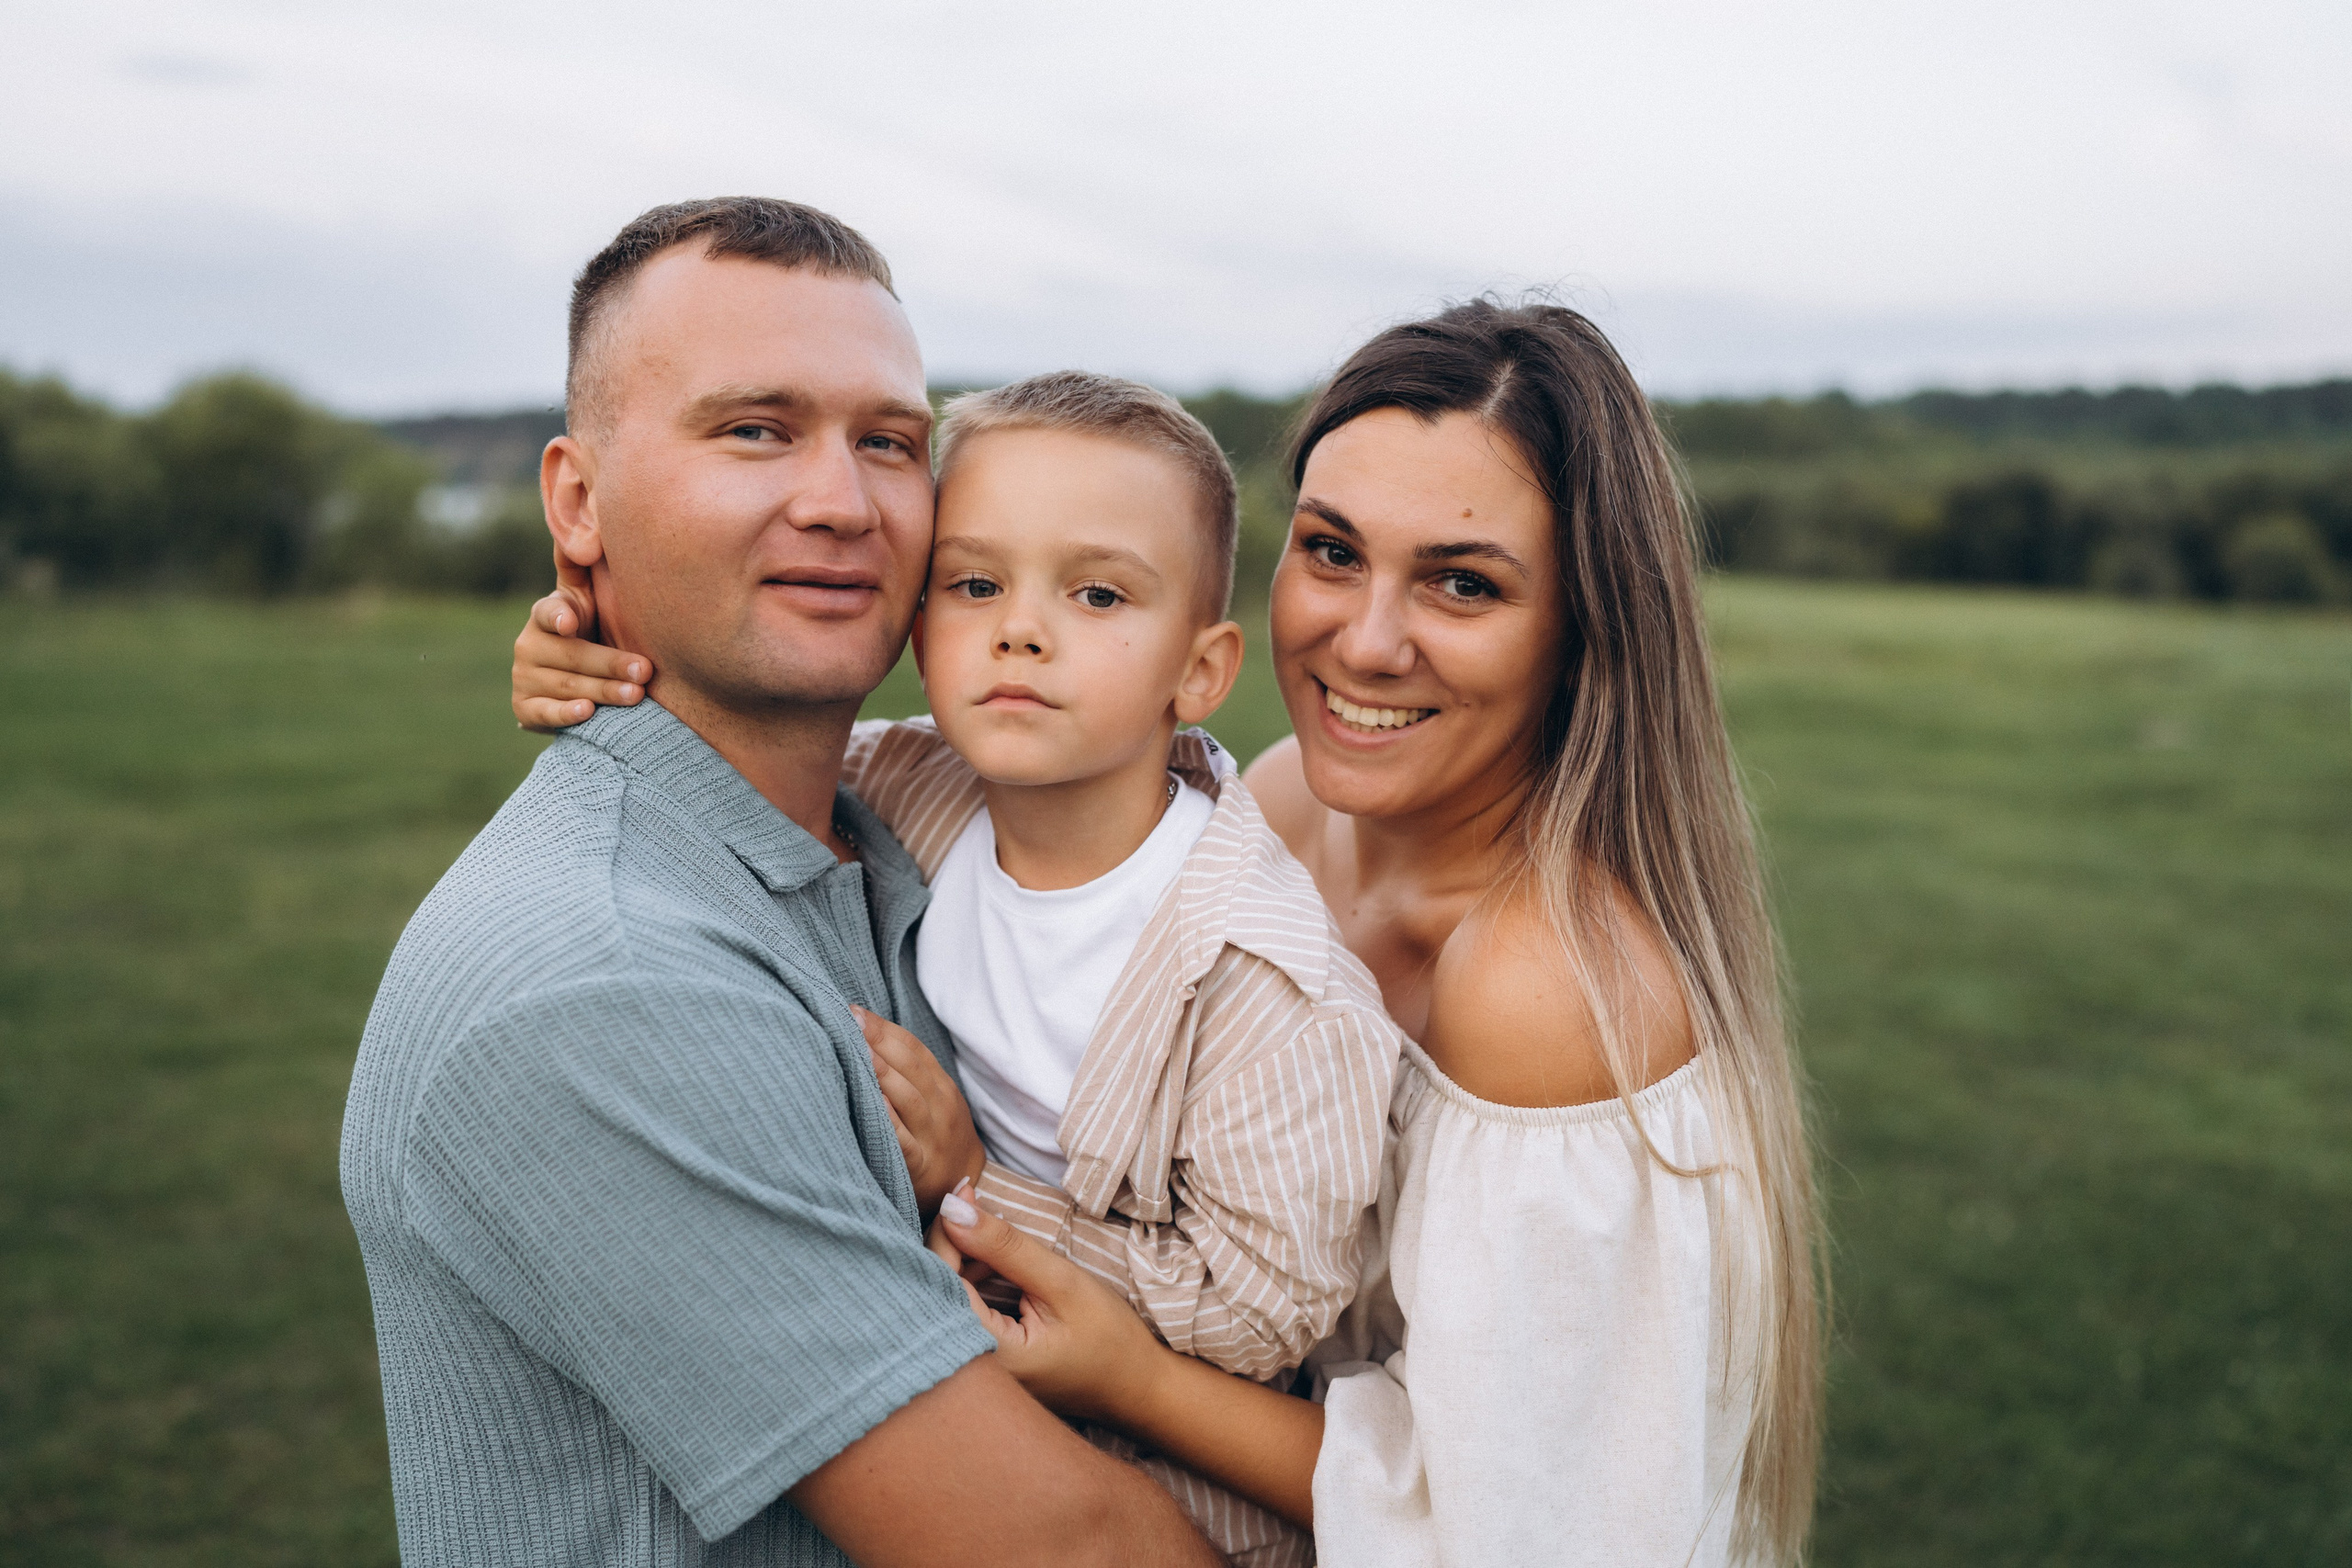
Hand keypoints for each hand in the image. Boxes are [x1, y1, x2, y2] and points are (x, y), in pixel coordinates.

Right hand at [511, 550, 653, 730]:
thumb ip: (583, 564)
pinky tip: (586, 712)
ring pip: (566, 686)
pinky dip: (565, 714)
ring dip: (602, 691)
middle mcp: (529, 644)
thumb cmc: (595, 627)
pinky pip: (544, 713)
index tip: (571, 622)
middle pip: (572, 655)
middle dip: (610, 663)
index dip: (559, 616)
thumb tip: (586, 500)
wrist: (582, 680)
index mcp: (547, 613)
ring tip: (636, 695)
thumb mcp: (590, 596)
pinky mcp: (525, 709)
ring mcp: (525, 677)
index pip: (549, 611)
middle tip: (646, 670)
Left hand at [856, 1006, 984, 1219]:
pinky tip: (871, 1104)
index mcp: (942, 1086)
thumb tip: (865, 1035)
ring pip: (907, 1098)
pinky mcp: (921, 1165)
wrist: (962, 1182)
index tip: (854, 1011)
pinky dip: (888, 1121)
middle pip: (910, 1067)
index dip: (884, 1028)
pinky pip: (903, 1141)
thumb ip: (908, 1072)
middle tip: (848, 1021)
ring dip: (881, 1072)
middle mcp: (940, 1106)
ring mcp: (932, 1136)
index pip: (913, 1048)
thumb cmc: (937, 1133)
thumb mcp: (934, 1098)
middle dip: (878, 1041)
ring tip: (855, 1051)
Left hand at [935, 1183, 1168, 1427]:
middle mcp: (966, 1372)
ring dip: (963, 1266)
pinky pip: (960, 1319)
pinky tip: (996, 1272)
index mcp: (986, 1356)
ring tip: (997, 1244)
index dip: (945, 1231)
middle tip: (980, 1208)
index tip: (964, 1192)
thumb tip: (952, 1207)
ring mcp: (972, 1375)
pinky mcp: (981, 1368)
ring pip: (944, 1304)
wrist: (1138, 1388)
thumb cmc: (1109, 1338)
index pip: (937, 1283)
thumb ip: (1005, 1247)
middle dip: (953, 1245)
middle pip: (932, 1294)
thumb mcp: (1062, 1282)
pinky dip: (972, 1288)